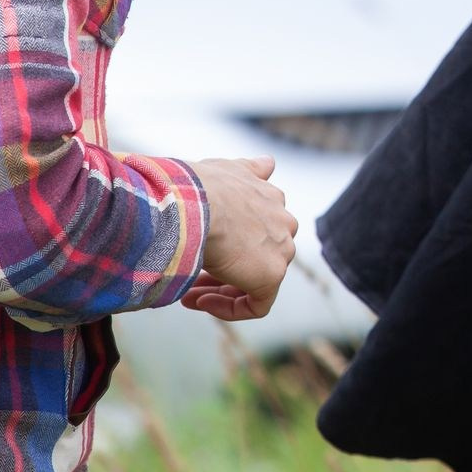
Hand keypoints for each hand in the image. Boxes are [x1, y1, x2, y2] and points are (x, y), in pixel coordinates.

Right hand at [189, 154, 296, 320]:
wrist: (197, 202)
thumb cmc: (199, 186)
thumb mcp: (228, 168)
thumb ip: (250, 170)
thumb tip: (269, 164)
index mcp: (271, 198)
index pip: (259, 224)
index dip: (230, 240)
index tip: (200, 247)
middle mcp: (282, 222)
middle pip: (257, 253)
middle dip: (225, 267)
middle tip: (192, 277)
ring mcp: (280, 249)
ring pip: (255, 279)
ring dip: (221, 288)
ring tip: (190, 294)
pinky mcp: (271, 276)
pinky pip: (257, 304)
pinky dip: (229, 308)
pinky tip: (201, 301)